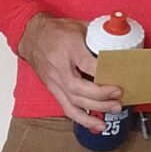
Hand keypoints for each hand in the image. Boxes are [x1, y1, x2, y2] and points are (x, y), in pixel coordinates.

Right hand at [16, 13, 122, 128]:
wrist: (31, 36)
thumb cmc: (55, 31)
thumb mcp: (79, 26)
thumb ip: (99, 35)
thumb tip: (119, 44)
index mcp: (68, 48)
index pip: (86, 64)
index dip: (103, 73)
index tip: (118, 76)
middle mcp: (60, 68)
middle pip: (80, 88)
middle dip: (102, 95)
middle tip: (119, 95)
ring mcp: (56, 82)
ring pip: (75, 102)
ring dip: (97, 109)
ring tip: (114, 109)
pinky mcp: (54, 91)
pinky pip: (68, 109)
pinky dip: (83, 119)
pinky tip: (97, 125)